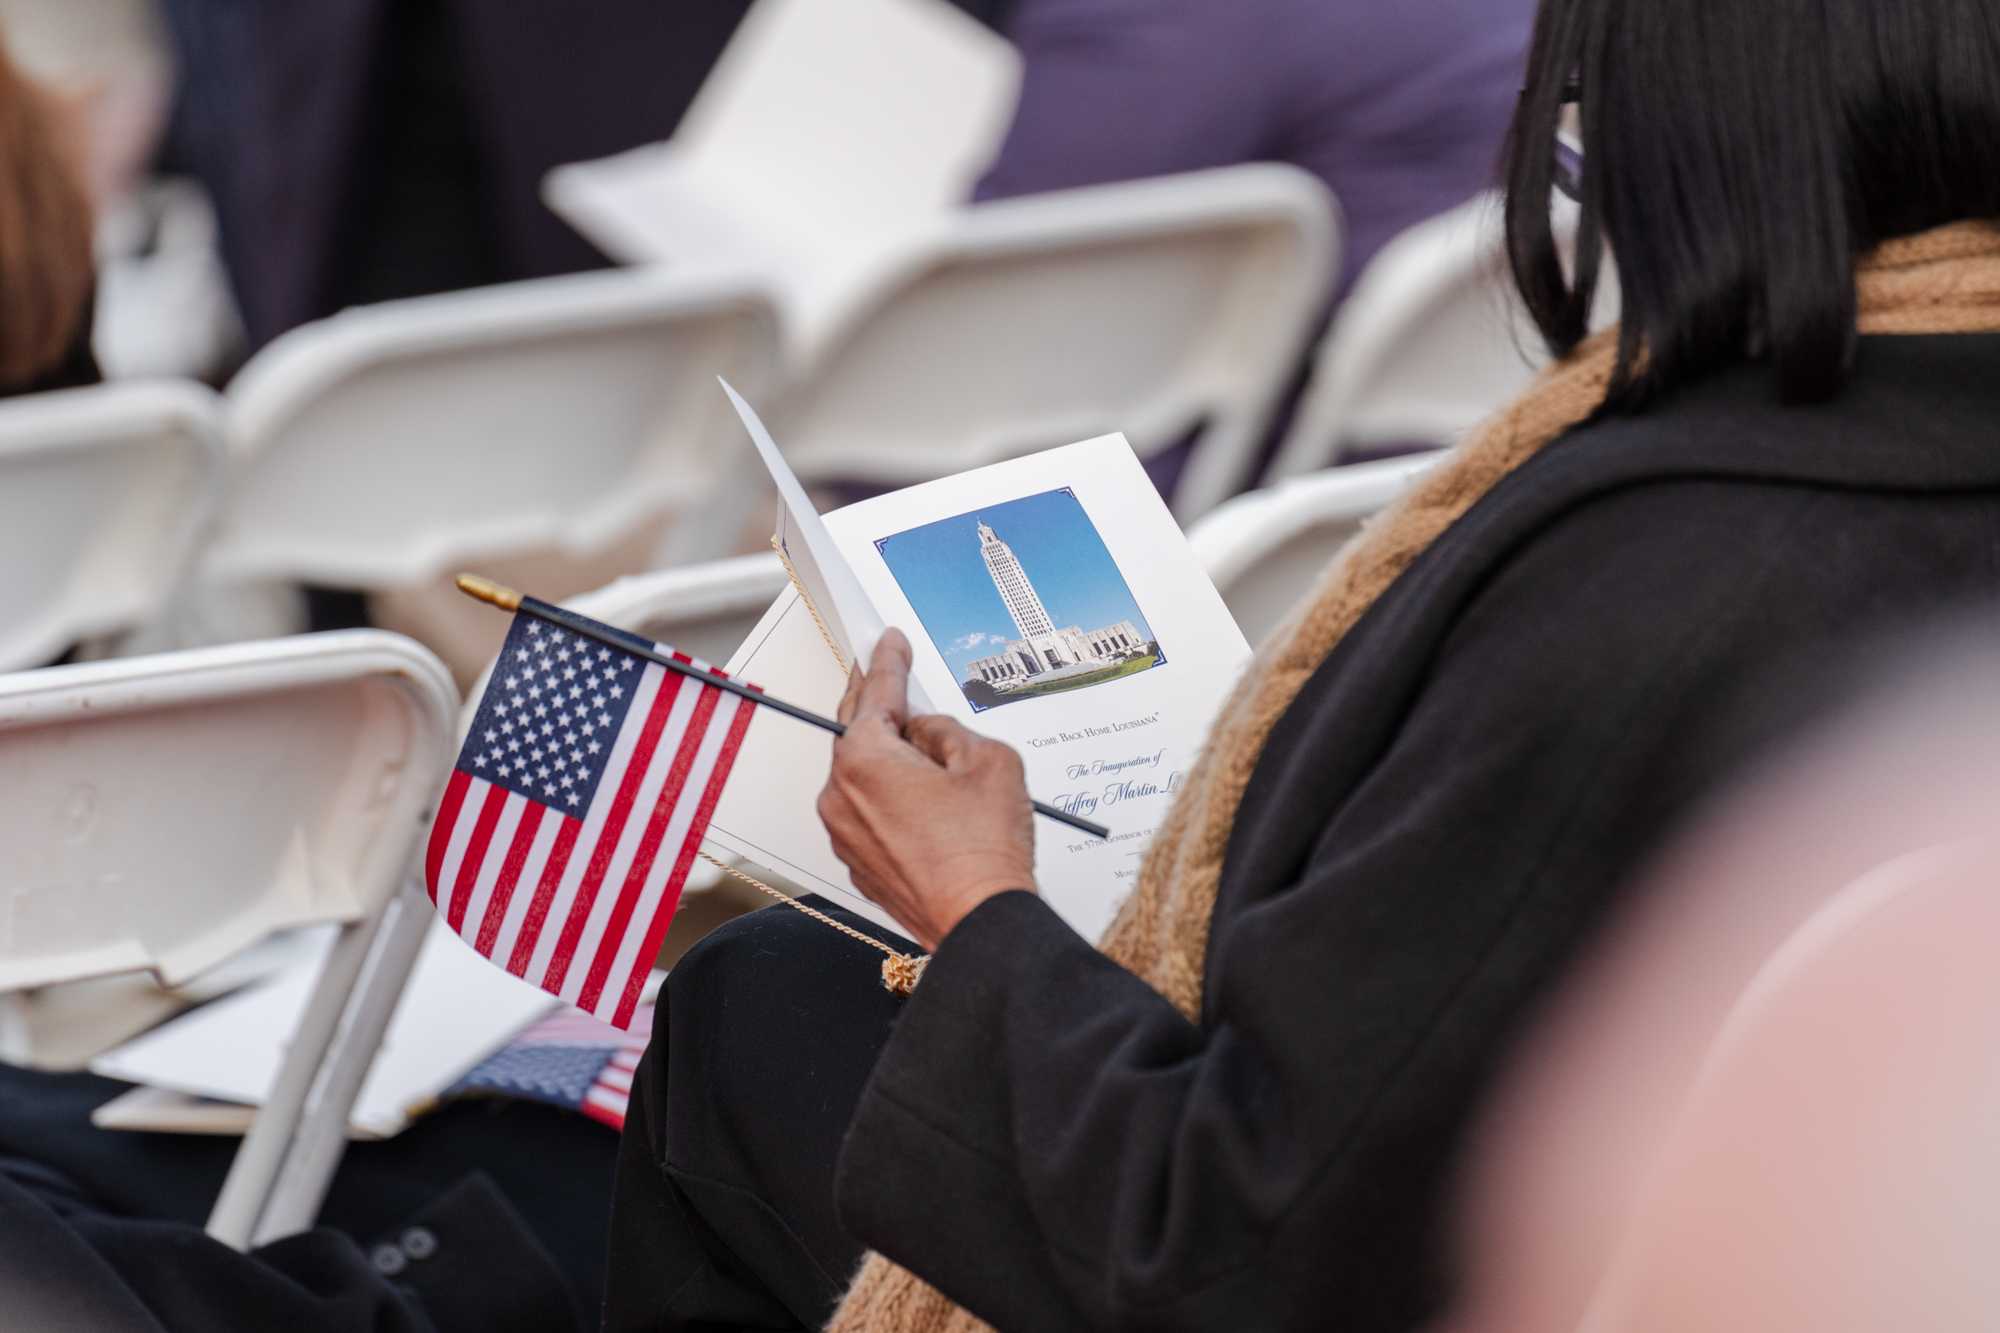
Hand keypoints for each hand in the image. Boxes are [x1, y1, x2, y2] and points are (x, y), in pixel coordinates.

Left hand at [817, 629, 1036, 951]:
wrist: (980, 924)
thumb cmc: (984, 850)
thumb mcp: (987, 760)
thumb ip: (948, 730)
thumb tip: (926, 732)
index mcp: (864, 760)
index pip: (875, 694)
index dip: (887, 661)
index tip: (887, 641)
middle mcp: (841, 796)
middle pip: (858, 734)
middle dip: (878, 704)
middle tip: (890, 675)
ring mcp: (845, 835)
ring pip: (865, 776)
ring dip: (891, 759)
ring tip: (935, 759)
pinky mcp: (859, 864)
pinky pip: (871, 813)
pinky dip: (892, 799)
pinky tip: (929, 803)